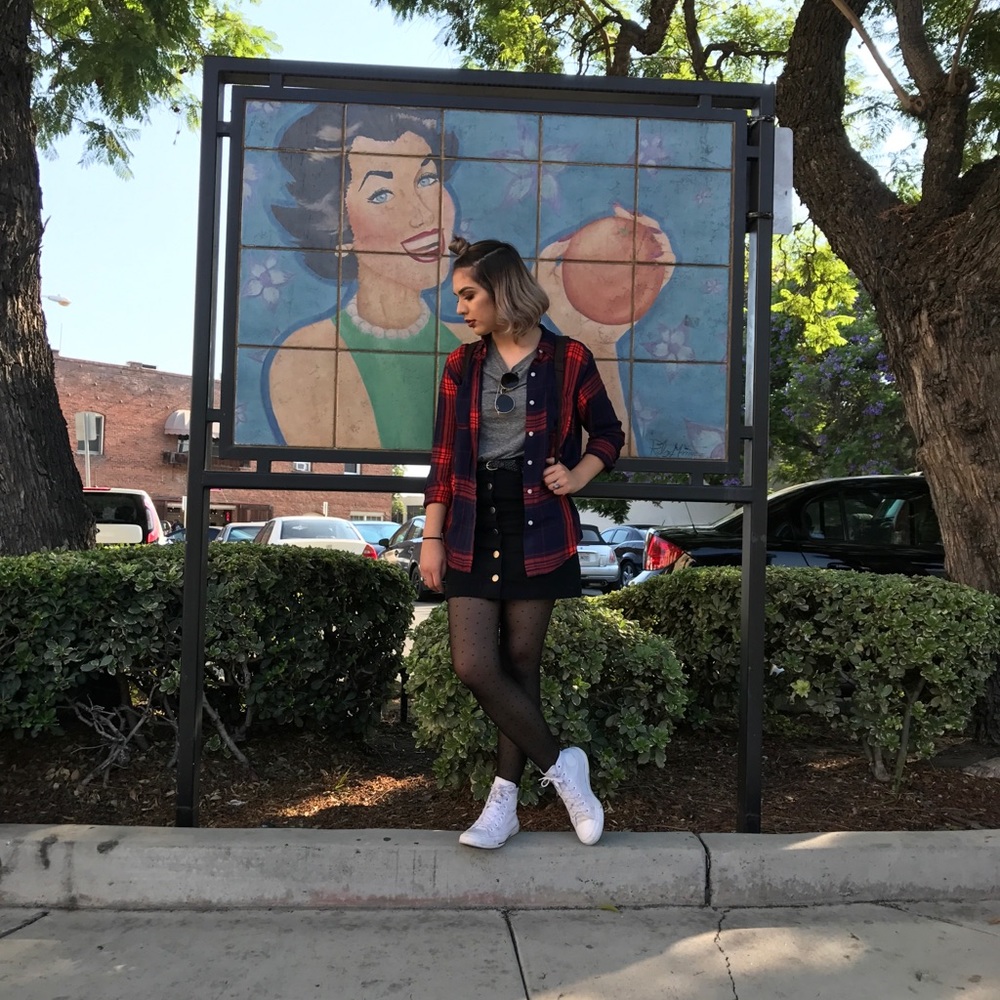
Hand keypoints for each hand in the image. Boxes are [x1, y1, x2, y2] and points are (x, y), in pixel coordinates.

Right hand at [419, 540, 446, 592]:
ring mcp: (422, 569)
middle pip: (430, 585)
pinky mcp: (420, 566)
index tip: (443, 590)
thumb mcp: (445, 561)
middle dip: (435, 589)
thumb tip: (442, 578)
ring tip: (435, 585)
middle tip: (439, 589)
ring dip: (430, 585)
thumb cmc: (439, 549)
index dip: (440, 589)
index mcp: (434, 569)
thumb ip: (443, 571)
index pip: (437, 584)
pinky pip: (422, 577)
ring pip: (425, 582)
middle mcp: (427, 571)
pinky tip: (430, 579)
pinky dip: (426, 580)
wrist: (430, 541)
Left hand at [537, 205, 674, 343]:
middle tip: (629, 215)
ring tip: (648, 230)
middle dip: (645, 220)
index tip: (617, 210)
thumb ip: (550, 258)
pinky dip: (667, 261)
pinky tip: (658, 254)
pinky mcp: (648, 297)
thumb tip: (563, 239)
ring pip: (661, 252)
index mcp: (610, 265)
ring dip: (660, 237)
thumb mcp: (550, 282)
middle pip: (646, 238)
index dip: (625, 218)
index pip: (624, 235)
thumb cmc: (566, 314)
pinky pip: (665, 276)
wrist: (581, 339)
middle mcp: (628, 271)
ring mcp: (640, 283)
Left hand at [544, 457, 578, 495]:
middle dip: (547, 483)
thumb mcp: (559, 465)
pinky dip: (556, 491)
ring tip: (556, 485)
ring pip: (550, 486)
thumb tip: (546, 459)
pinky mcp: (567, 488)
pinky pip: (556, 492)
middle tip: (551, 482)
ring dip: (552, 487)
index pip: (544, 472)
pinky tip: (559, 489)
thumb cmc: (564, 473)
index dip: (544, 476)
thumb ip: (552, 460)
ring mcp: (565, 480)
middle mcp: (562, 472)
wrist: (576, 480)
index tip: (547, 477)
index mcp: (558, 466)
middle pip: (546, 480)